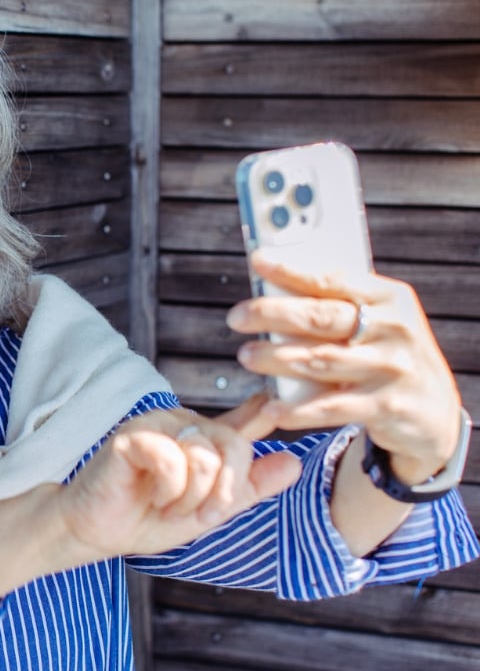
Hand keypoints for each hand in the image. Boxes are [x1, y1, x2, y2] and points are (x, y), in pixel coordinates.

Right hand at [57, 401, 299, 558]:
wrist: (95, 531)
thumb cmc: (145, 518)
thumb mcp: (208, 510)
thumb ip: (249, 487)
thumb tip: (294, 462)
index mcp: (203, 438)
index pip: (244, 421)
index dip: (263, 414)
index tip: (274, 407)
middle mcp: (183, 423)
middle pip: (234, 446)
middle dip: (224, 492)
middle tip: (199, 515)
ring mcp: (156, 424)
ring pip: (206, 456)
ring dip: (192, 497)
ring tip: (168, 506)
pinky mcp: (132, 435)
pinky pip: (173, 461)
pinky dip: (168, 490)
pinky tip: (151, 495)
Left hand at [226, 252, 464, 484]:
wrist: (434, 410)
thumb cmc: (387, 352)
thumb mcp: (377, 319)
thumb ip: (337, 303)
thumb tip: (274, 285)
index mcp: (390, 298)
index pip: (334, 279)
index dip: (292, 269)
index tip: (258, 260)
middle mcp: (394, 330)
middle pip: (321, 317)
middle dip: (272, 314)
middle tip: (236, 317)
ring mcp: (392, 369)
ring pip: (321, 361)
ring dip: (277, 359)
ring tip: (246, 355)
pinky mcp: (387, 407)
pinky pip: (332, 407)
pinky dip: (298, 409)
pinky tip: (272, 407)